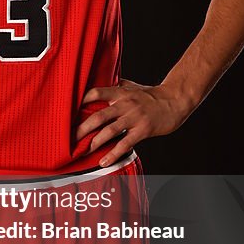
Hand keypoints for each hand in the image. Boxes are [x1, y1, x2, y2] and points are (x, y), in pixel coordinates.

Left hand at [75, 79, 192, 167]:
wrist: (175, 100)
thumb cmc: (152, 95)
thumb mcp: (133, 86)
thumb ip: (117, 86)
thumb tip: (102, 82)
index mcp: (120, 92)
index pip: (96, 93)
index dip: (81, 101)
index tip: (69, 112)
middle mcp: (125, 104)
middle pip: (98, 116)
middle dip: (82, 128)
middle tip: (69, 138)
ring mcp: (134, 117)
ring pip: (110, 131)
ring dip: (94, 143)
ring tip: (84, 151)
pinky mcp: (143, 130)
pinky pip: (125, 143)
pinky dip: (113, 153)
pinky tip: (104, 161)